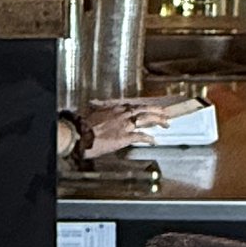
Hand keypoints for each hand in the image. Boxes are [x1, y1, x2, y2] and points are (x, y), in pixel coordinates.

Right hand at [75, 96, 198, 162]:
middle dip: (157, 111)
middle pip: (144, 109)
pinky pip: (140, 136)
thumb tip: (99, 111)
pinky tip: (154, 141)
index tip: (151, 107)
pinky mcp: (124, 137)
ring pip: (146, 120)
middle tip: (165, 113)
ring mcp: (124, 125)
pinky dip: (149, 138)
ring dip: (158, 121)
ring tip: (166, 124)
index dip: (145, 106)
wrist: (80, 135)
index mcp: (114, 108)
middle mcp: (122, 114)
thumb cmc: (83, 127)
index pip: (134, 105)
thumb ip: (101, 112)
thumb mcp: (93, 114)